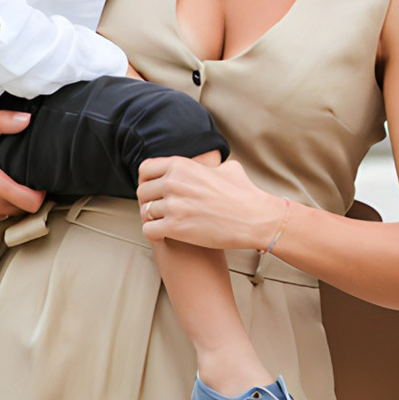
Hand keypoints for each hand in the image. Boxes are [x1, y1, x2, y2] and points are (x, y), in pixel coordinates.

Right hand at [0, 109, 43, 225]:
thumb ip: (4, 123)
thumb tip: (26, 119)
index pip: (31, 203)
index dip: (39, 196)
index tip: (37, 187)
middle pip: (18, 210)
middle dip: (22, 199)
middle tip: (19, 184)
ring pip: (2, 215)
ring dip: (5, 205)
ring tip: (0, 188)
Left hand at [137, 148, 285, 251]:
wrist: (256, 218)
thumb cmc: (245, 194)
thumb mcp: (227, 168)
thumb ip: (209, 166)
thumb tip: (211, 164)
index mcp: (182, 166)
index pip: (146, 169)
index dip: (147, 181)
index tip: (154, 191)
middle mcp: (174, 183)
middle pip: (142, 192)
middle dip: (149, 202)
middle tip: (160, 211)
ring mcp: (173, 205)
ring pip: (145, 212)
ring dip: (153, 219)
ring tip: (164, 223)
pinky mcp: (175, 227)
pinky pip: (148, 230)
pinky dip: (154, 233)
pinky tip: (164, 235)